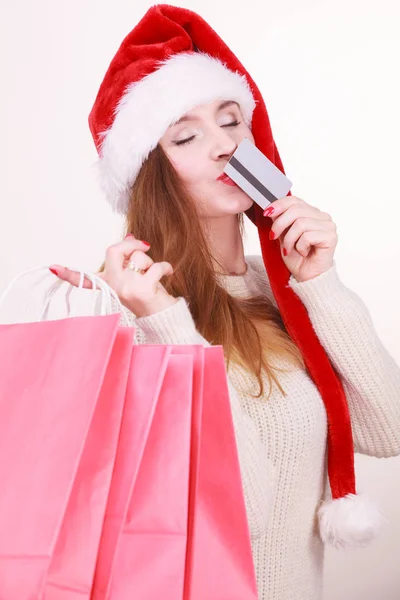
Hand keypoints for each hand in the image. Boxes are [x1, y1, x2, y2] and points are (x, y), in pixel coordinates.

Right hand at [49, 234, 178, 317]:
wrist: (162, 318)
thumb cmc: (148, 294)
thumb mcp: (135, 275)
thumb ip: (128, 258)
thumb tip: (130, 235)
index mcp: (107, 284)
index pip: (84, 279)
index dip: (68, 273)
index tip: (52, 268)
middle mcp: (113, 287)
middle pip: (114, 251)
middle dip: (131, 244)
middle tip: (144, 247)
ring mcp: (126, 288)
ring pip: (139, 257)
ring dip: (151, 262)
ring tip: (153, 275)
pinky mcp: (143, 290)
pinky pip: (156, 266)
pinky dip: (166, 267)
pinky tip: (168, 273)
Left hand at [263, 195, 337, 282]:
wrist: (307, 278)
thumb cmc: (297, 258)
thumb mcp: (283, 236)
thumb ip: (280, 221)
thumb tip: (271, 208)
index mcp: (312, 213)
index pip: (295, 200)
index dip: (279, 205)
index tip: (266, 214)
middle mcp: (322, 217)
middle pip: (296, 210)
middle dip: (279, 224)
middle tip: (272, 237)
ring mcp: (328, 226)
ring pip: (301, 223)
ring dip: (289, 239)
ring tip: (289, 250)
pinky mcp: (331, 237)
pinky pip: (308, 236)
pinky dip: (300, 246)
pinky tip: (303, 253)